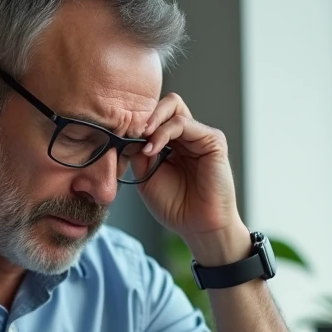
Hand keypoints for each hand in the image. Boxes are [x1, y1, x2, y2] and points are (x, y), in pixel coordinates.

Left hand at [135, 94, 246, 262]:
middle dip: (145, 113)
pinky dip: (163, 132)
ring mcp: (201, 136)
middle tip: (129, 130)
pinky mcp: (212, 140)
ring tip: (141, 141)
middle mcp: (188, 135)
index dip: (137, 121)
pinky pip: (183, 123)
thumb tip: (126, 133)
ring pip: (174, 106)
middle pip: (166, 103)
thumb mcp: (146, 176)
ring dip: (152, 121)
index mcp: (173, 143)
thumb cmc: (175, 206)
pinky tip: (152, 149)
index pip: (155, 116)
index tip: (119, 133)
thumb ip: (138, 152)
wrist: (198, 227)